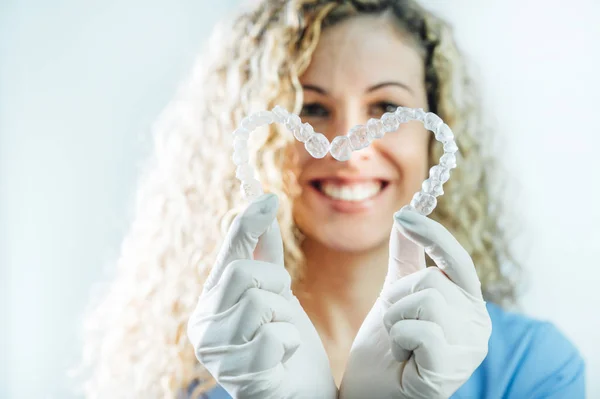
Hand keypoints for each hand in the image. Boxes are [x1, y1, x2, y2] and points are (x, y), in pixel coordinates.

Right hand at [187, 194, 336, 398]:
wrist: (299, 391)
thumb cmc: (285, 344)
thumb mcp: (277, 294)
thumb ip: (265, 257)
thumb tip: (263, 205)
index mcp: (212, 300)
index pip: (227, 253)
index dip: (246, 224)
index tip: (268, 199)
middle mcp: (204, 324)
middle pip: (241, 273)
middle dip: (275, 284)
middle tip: (282, 305)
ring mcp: (215, 353)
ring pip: (258, 303)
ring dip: (284, 318)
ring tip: (280, 337)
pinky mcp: (236, 376)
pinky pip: (272, 338)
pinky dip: (288, 344)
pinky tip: (281, 358)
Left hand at [339, 206, 491, 398]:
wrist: (372, 387)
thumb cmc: (387, 342)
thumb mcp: (396, 291)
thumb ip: (406, 255)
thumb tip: (406, 212)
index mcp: (468, 302)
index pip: (456, 259)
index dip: (431, 234)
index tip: (404, 214)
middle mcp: (479, 324)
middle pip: (432, 280)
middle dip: (398, 299)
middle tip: (397, 325)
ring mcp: (469, 349)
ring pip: (424, 302)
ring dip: (395, 320)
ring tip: (399, 342)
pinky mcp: (451, 370)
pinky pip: (418, 330)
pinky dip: (398, 339)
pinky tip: (403, 358)